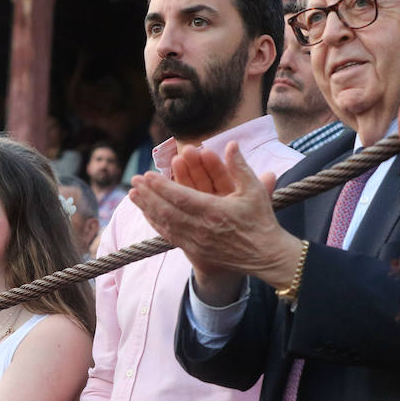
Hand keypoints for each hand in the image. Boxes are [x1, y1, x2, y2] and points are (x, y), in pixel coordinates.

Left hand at [129, 141, 302, 303]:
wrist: (267, 256)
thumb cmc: (261, 221)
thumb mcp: (254, 191)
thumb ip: (240, 167)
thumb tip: (231, 144)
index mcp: (215, 212)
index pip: (181, 197)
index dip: (162, 186)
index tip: (147, 175)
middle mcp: (201, 229)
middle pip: (167, 211)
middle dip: (148, 195)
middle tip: (133, 181)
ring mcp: (196, 242)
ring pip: (165, 224)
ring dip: (147, 208)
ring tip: (133, 195)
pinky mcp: (195, 251)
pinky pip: (169, 236)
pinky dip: (156, 223)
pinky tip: (147, 213)